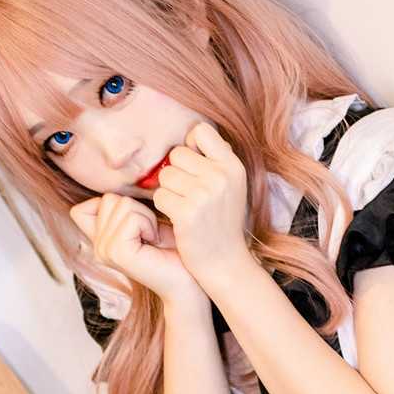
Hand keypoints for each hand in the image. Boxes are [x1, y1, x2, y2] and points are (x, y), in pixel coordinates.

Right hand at [68, 192, 205, 308]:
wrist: (189, 279)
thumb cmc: (174, 249)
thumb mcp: (145, 221)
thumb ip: (124, 207)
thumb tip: (117, 184)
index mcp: (99, 240)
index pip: (81, 208)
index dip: (111, 203)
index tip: (136, 221)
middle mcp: (97, 247)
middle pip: (109, 199)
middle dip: (137, 208)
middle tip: (151, 233)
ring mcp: (105, 251)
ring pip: (122, 204)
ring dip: (146, 217)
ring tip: (154, 239)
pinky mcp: (118, 253)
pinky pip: (131, 218)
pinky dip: (149, 224)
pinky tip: (155, 242)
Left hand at [150, 121, 252, 293]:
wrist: (225, 262)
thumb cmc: (222, 221)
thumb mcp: (231, 185)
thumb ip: (215, 159)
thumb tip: (190, 136)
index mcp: (233, 166)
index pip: (200, 131)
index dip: (191, 146)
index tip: (194, 167)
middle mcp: (221, 176)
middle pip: (177, 154)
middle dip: (176, 173)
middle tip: (188, 194)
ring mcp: (204, 194)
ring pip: (165, 175)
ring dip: (168, 191)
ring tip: (184, 206)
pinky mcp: (187, 212)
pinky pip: (160, 196)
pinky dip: (164, 207)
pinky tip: (178, 218)